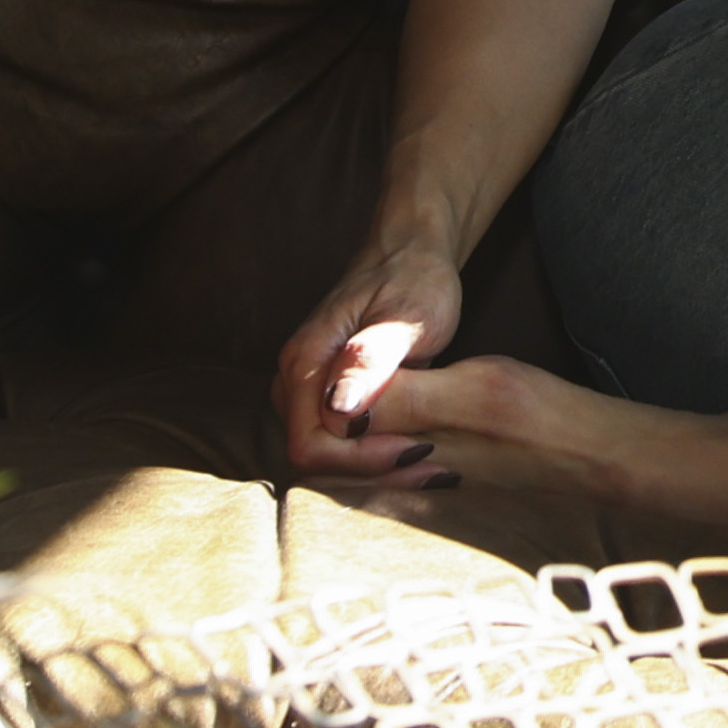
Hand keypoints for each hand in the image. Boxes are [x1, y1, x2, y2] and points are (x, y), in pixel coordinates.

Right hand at [275, 233, 462, 481]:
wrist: (410, 255)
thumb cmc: (415, 280)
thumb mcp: (407, 317)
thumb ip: (371, 360)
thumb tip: (338, 409)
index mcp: (306, 361)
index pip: (311, 445)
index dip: (360, 459)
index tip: (415, 448)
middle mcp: (295, 380)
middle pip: (312, 458)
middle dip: (369, 472)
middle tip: (433, 463)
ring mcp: (308, 391)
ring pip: (324, 457)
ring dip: (374, 469)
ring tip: (430, 459)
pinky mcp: (327, 398)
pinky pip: (339, 445)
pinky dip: (375, 456)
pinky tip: (418, 448)